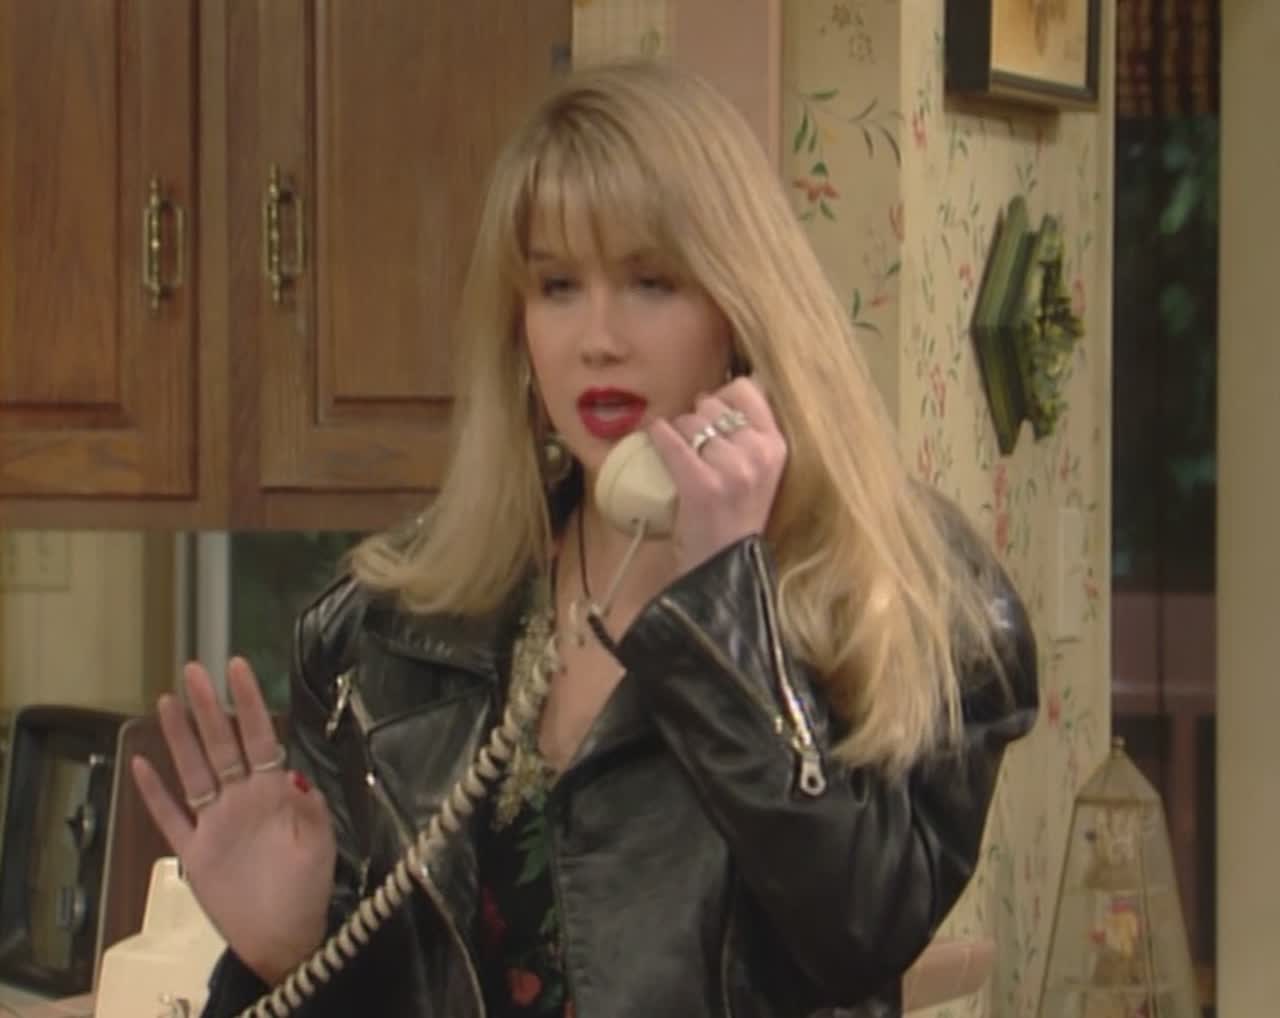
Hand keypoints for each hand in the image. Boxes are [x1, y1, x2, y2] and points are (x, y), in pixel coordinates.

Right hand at [132, 657, 335, 984]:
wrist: (282, 940)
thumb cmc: (307, 891)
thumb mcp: (319, 846)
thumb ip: (310, 809)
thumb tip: (296, 775)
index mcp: (275, 793)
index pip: (260, 736)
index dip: (249, 702)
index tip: (238, 666)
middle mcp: (241, 799)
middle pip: (221, 744)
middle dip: (208, 706)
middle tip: (193, 669)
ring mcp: (215, 823)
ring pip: (193, 770)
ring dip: (180, 737)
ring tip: (167, 700)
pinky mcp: (194, 852)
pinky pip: (170, 817)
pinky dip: (154, 793)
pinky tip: (141, 763)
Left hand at [648, 376, 787, 574]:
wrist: (725, 569)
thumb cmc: (736, 520)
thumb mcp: (760, 474)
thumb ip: (750, 436)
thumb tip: (720, 392)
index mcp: (776, 446)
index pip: (747, 389)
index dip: (723, 396)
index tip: (712, 414)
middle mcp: (758, 452)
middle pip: (712, 403)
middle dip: (697, 417)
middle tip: (694, 444)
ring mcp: (731, 468)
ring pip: (689, 421)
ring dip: (677, 432)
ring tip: (681, 457)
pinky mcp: (701, 483)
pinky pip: (670, 439)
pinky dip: (656, 435)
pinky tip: (653, 437)